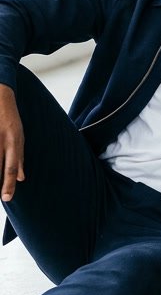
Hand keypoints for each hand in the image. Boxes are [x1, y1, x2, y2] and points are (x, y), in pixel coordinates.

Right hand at [0, 84, 24, 201]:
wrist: (0, 96)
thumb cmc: (10, 120)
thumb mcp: (19, 137)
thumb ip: (19, 158)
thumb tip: (23, 178)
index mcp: (14, 142)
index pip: (12, 167)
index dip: (9, 184)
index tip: (7, 198)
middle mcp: (3, 141)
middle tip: (2, 198)